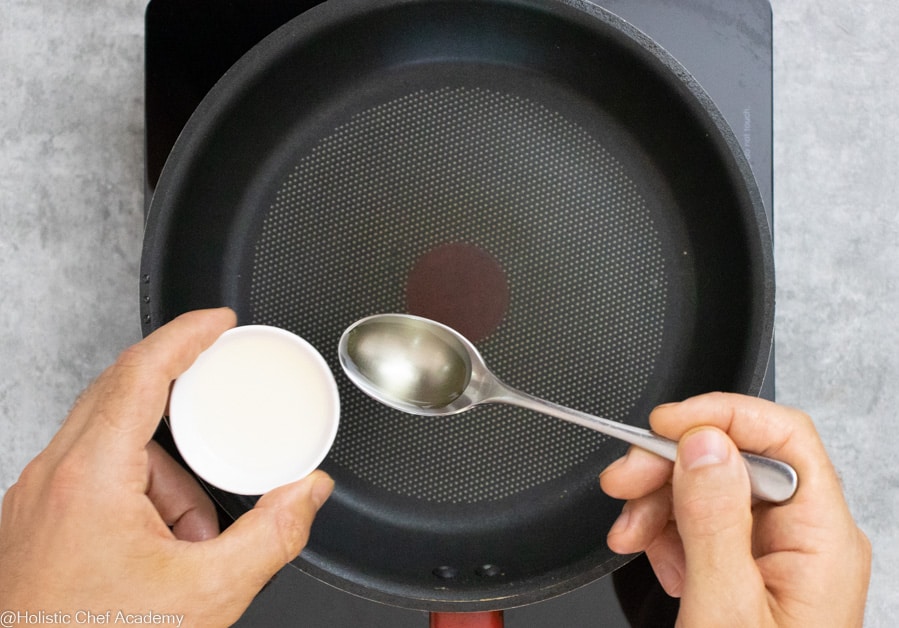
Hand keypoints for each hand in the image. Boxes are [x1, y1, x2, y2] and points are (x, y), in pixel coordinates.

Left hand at [0, 308, 333, 625]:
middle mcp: (52, 478)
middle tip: (222, 410)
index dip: (185, 335)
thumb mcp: (206, 595)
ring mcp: (36, 498)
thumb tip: (307, 492)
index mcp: (89, 480)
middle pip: (124, 396)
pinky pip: (94, 474)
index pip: (140, 373)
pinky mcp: (35, 519)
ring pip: (111, 442)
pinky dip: (136, 493)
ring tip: (184, 538)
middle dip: (184, 409)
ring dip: (163, 473)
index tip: (216, 322)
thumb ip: (272, 536)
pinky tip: (154, 547)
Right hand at [600, 392, 870, 626]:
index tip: (664, 425)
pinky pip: (704, 524)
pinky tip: (654, 552)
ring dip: (659, 502)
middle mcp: (806, 540)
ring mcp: (777, 556)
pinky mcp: (748, 570)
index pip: (783, 438)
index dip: (722, 415)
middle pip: (738, 461)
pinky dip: (667, 531)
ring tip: (629, 532)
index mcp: (822, 541)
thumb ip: (713, 520)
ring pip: (712, 490)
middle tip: (622, 482)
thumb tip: (705, 443)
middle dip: (671, 466)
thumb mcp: (723, 608)